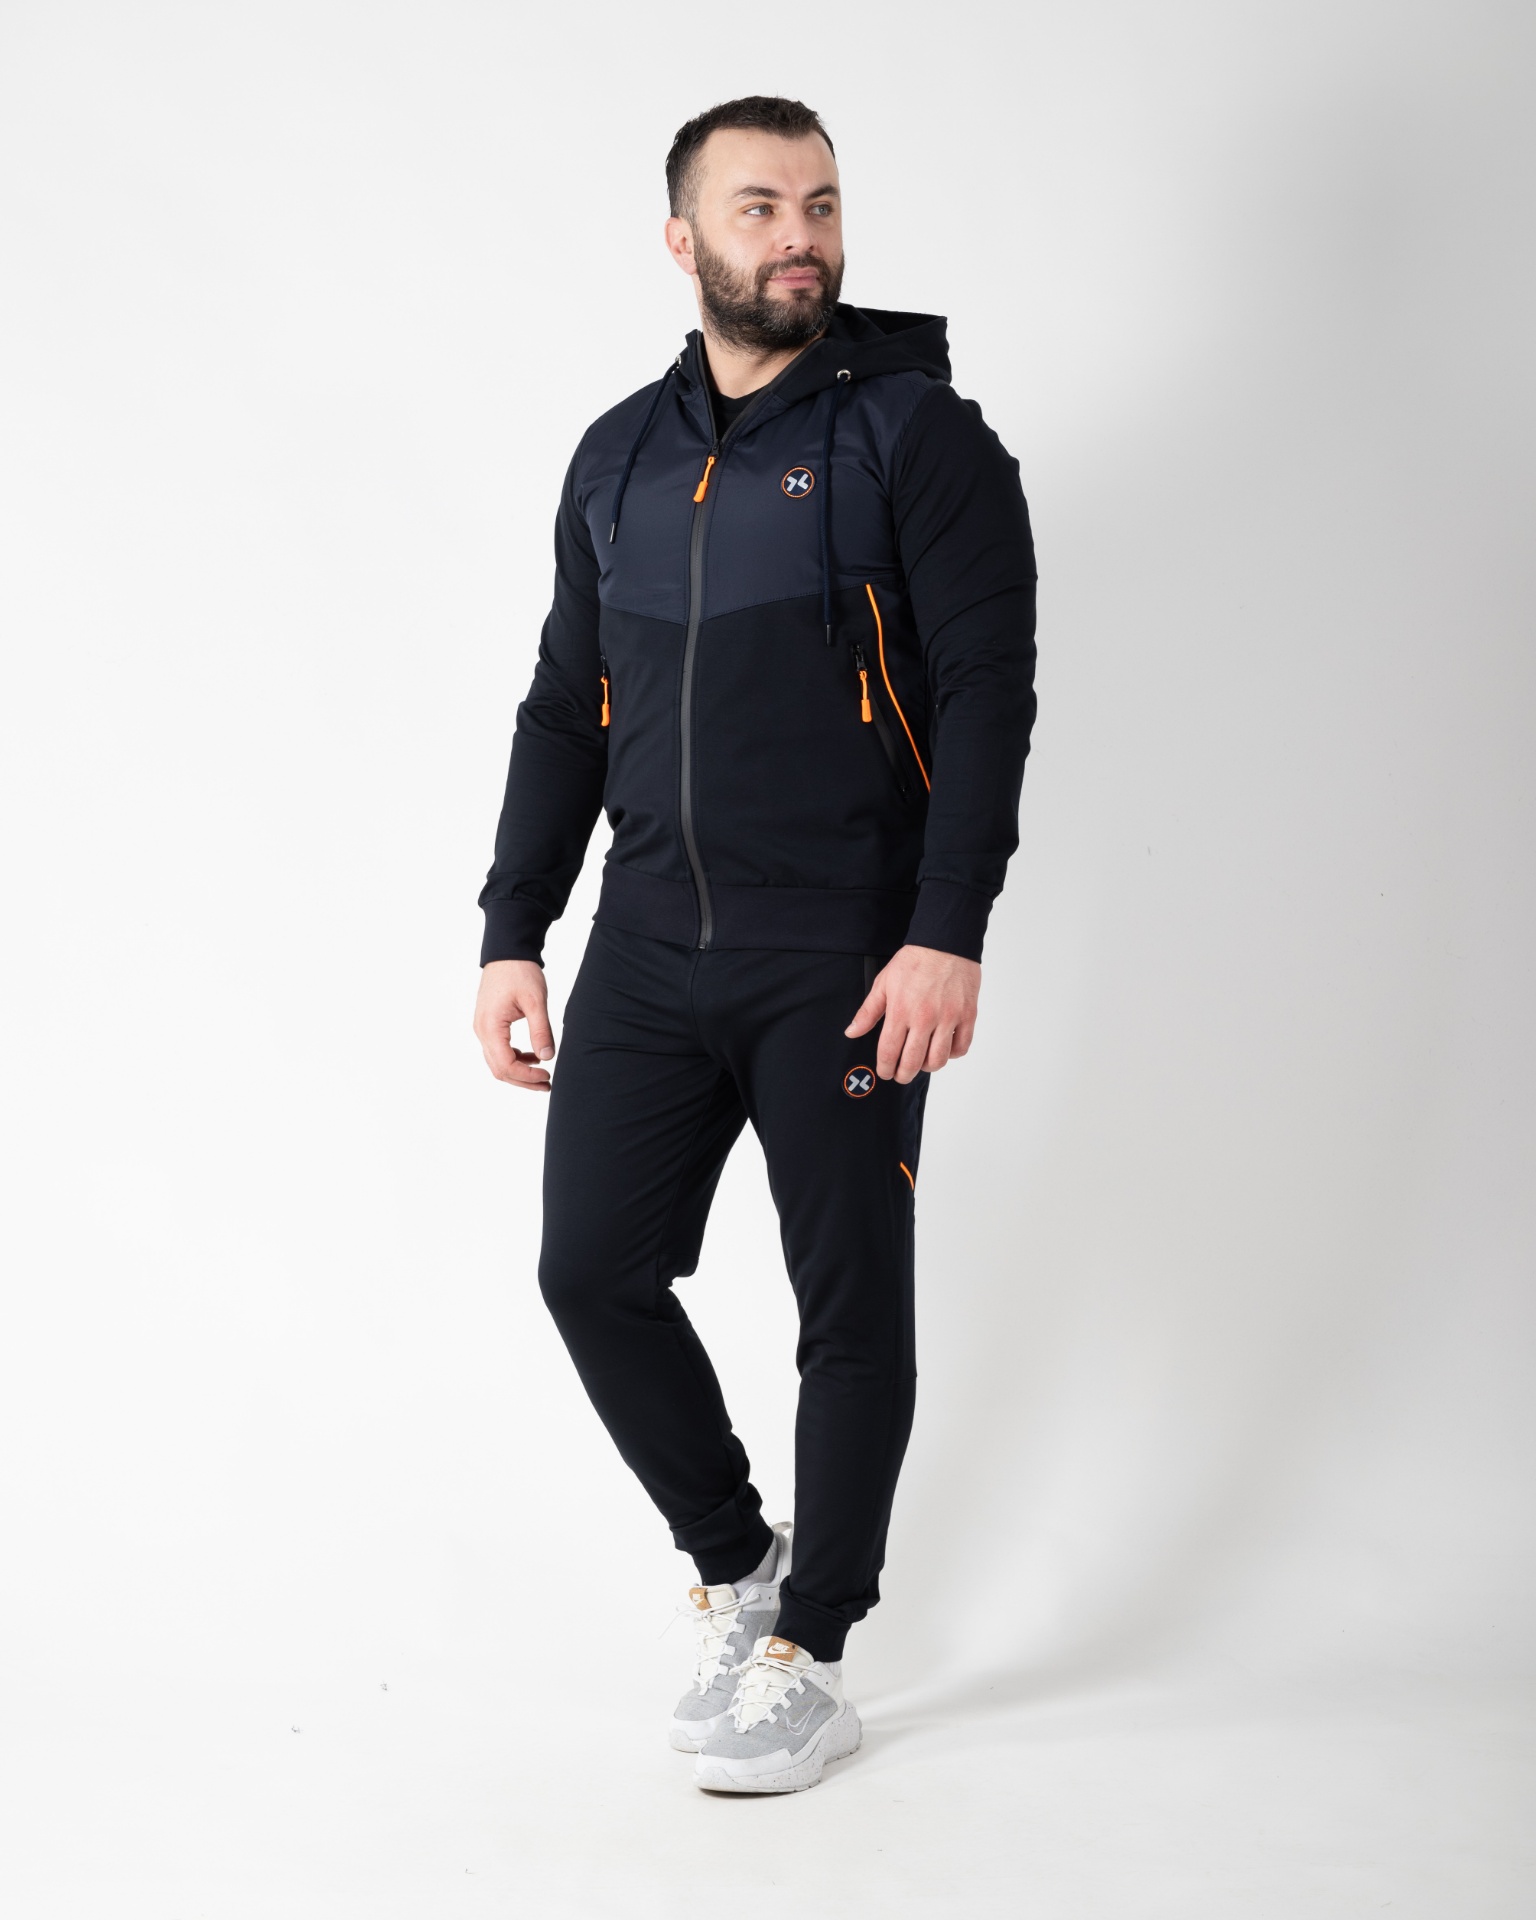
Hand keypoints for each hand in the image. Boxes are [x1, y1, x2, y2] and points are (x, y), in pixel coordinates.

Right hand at [473, 959, 555, 1090]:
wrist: (507, 952)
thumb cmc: (520, 972)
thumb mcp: (536, 1001)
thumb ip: (541, 1031)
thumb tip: (548, 1057)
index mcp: (491, 1026)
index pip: (506, 1065)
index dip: (527, 1076)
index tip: (547, 1076)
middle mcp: (481, 1031)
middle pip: (499, 1069)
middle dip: (523, 1080)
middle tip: (547, 1084)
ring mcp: (482, 1028)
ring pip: (497, 1062)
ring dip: (519, 1072)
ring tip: (543, 1075)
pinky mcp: (488, 1024)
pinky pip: (497, 1050)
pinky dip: (514, 1058)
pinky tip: (533, 1056)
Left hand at [844, 945, 980, 1083]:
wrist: (946, 942)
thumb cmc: (915, 961)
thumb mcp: (884, 983)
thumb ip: (868, 1012)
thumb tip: (852, 1032)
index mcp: (901, 1010)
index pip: (889, 1052)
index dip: (885, 1068)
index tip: (885, 1072)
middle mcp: (924, 1017)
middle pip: (913, 1062)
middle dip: (903, 1074)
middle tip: (901, 1074)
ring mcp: (948, 1018)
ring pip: (938, 1060)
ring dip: (928, 1067)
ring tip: (922, 1062)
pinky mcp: (967, 1015)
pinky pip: (961, 1047)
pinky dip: (952, 1054)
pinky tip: (944, 1048)